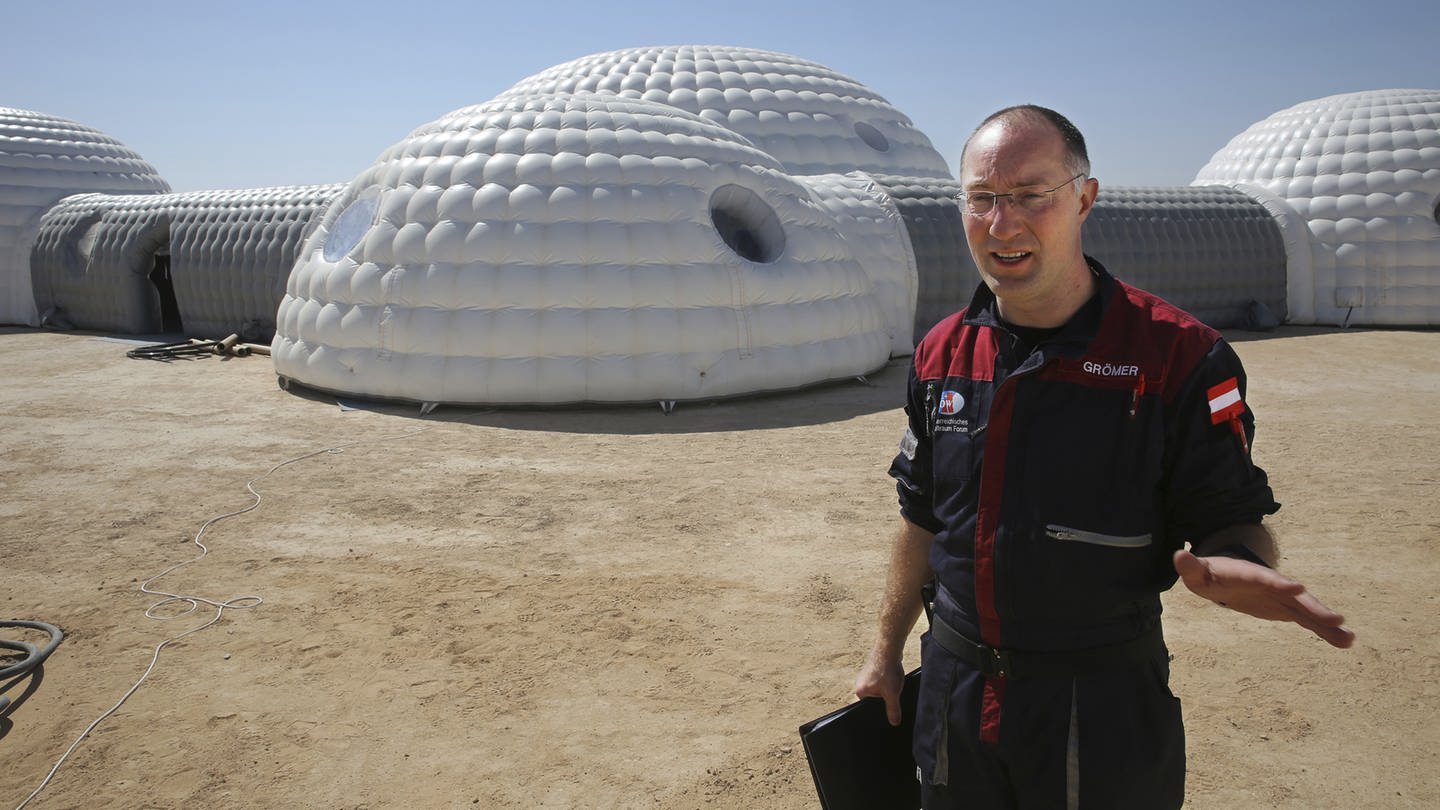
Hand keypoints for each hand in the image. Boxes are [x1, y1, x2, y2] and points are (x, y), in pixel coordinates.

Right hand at [854, 649, 906, 725]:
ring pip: (878, 688)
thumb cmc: (887, 670)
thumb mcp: (892, 694)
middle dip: (884, 697)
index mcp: (860, 691)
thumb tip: (894, 723)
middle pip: (873, 698)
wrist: (889, 649)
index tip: (888, 706)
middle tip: (892, 692)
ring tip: (892, 682)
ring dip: (887, 687)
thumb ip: (893, 710)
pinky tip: (893, 676)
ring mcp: (865, 675)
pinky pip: (880, 679)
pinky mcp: (872, 668)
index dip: (878, 708)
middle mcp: (859, 683)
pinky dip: (887, 680)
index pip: (867, 707)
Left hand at [1173, 549, 1354, 648]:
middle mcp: (1272, 585)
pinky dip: (1326, 631)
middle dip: (1315, 607)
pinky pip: (1309, 622)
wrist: (1228, 575)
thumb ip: (1190, 567)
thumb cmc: (1210, 574)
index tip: (1298, 588)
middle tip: (1336, 618)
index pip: (1265, 579)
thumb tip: (1179, 555)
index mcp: (1250, 575)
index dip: (1279, 583)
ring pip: (1308, 611)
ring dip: (1327, 623)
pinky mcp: (1287, 610)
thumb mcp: (1197, 573)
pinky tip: (1345, 642)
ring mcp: (1283, 598)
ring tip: (1349, 637)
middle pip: (1295, 598)